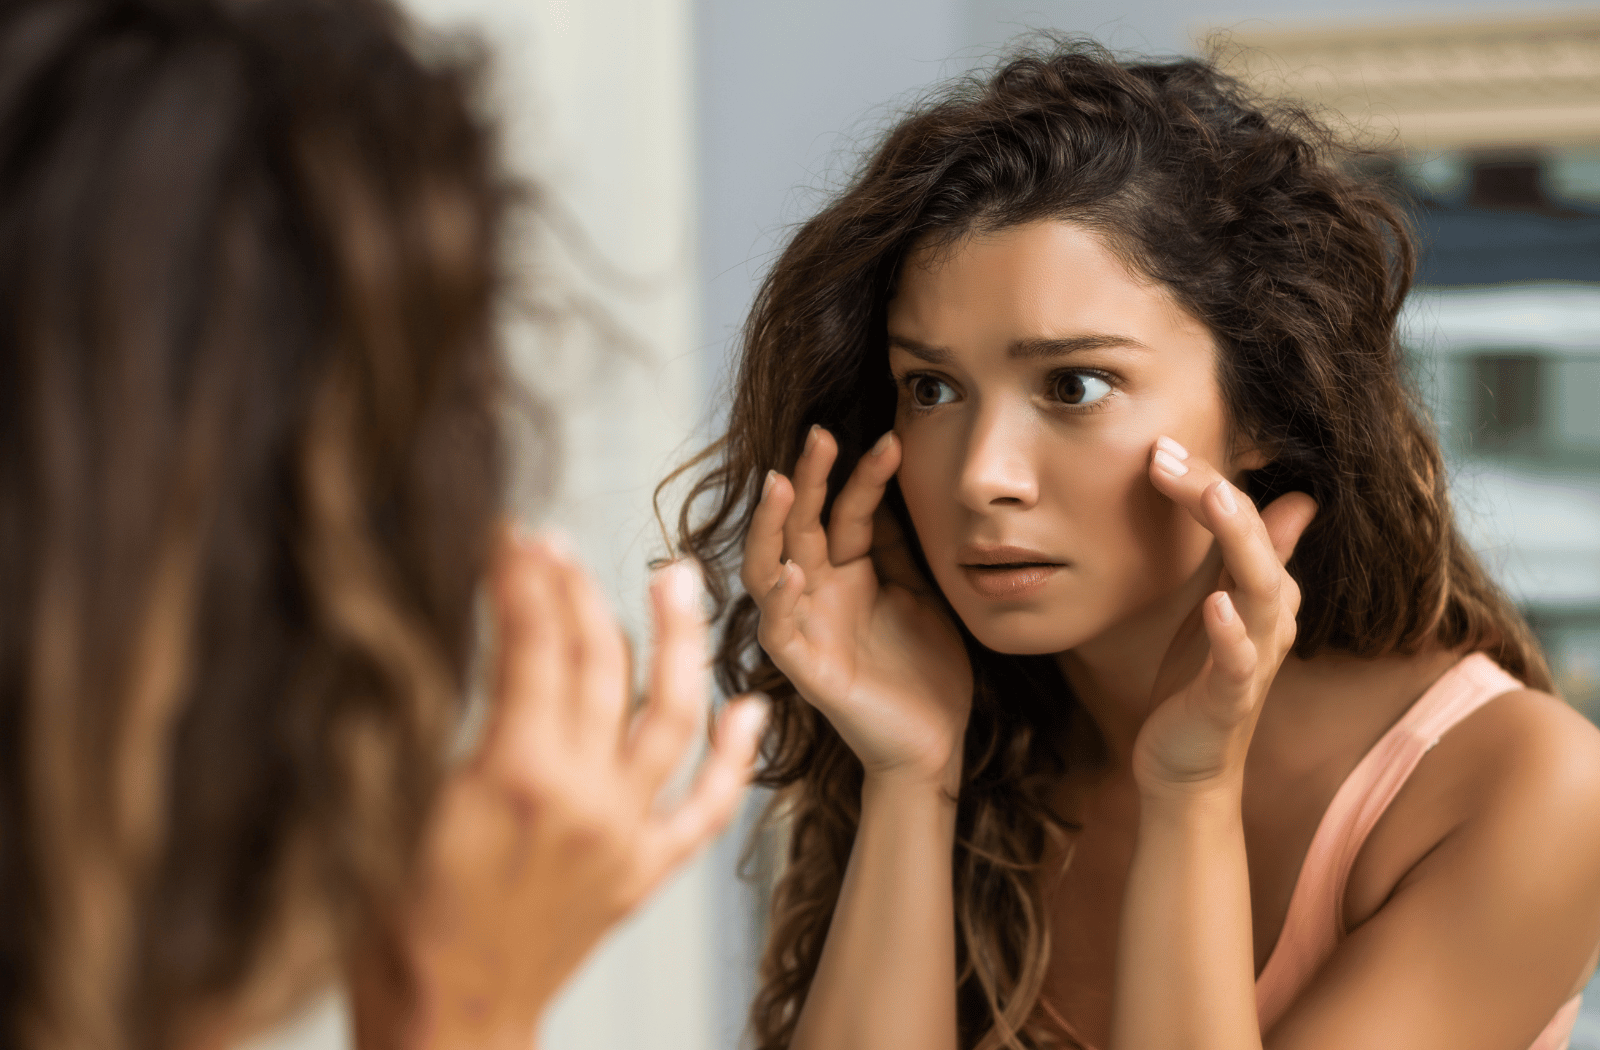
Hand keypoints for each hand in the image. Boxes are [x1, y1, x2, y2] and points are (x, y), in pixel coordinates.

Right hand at [365, 530, 766, 1049]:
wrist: (443, 1025)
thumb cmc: (394, 929)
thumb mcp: (386, 810)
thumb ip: (427, 727)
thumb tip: (438, 641)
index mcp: (515, 776)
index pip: (532, 644)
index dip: (522, 578)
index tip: (512, 534)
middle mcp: (585, 797)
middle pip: (600, 664)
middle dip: (581, 592)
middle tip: (562, 547)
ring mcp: (625, 834)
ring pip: (673, 717)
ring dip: (680, 642)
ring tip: (679, 580)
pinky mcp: (643, 872)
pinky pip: (708, 809)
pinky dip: (735, 758)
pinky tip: (752, 709)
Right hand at [743, 426, 972, 790]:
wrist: (935, 741)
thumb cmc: (926, 669)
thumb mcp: (919, 592)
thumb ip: (897, 547)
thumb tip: (890, 486)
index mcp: (846, 572)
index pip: (844, 511)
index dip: (862, 476)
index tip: (892, 439)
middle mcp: (817, 593)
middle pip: (798, 526)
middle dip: (805, 479)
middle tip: (819, 435)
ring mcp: (805, 628)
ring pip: (767, 567)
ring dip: (770, 526)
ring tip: (780, 485)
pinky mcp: (805, 669)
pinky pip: (778, 630)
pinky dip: (779, 599)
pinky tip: (792, 571)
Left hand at [1131, 438, 1316, 793]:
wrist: (1184, 768)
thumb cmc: (1196, 681)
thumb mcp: (1216, 605)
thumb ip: (1243, 555)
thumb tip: (1292, 496)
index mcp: (1263, 591)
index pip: (1245, 518)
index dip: (1208, 479)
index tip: (1161, 446)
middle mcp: (1269, 617)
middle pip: (1257, 541)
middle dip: (1217, 493)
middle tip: (1168, 454)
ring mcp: (1254, 658)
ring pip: (1263, 591)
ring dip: (1240, 543)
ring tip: (1213, 498)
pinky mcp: (1231, 700)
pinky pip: (1240, 664)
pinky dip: (1231, 633)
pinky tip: (1215, 605)